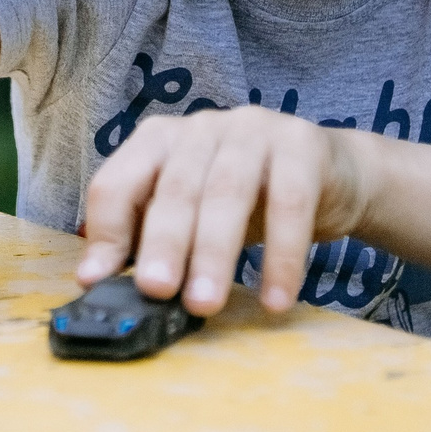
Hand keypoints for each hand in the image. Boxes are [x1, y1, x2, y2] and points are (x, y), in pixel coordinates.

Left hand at [74, 107, 363, 315]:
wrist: (334, 176)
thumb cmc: (249, 201)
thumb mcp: (192, 218)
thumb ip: (147, 240)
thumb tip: (96, 280)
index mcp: (158, 141)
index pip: (117, 181)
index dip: (106, 231)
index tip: (98, 282)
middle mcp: (201, 127)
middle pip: (174, 187)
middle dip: (163, 243)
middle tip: (156, 291)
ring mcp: (253, 128)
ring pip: (227, 191)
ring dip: (214, 252)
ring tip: (205, 304)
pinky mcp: (302, 144)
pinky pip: (290, 202)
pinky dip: (283, 256)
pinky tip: (276, 299)